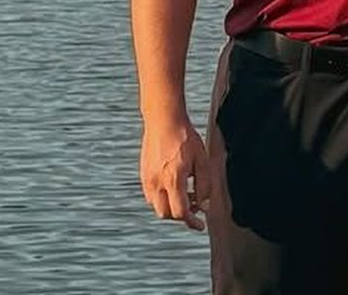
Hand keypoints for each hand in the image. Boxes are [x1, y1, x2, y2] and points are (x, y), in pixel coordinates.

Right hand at [140, 115, 212, 230]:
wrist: (164, 121)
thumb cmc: (186, 138)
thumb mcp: (203, 160)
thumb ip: (205, 185)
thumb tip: (203, 204)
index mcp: (173, 179)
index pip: (180, 212)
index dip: (192, 222)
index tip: (201, 225)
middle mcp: (156, 182)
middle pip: (166, 214)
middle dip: (181, 216)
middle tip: (196, 206)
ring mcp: (147, 179)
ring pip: (157, 206)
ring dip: (171, 207)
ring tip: (187, 194)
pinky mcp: (143, 175)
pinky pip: (151, 196)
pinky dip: (163, 199)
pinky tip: (175, 186)